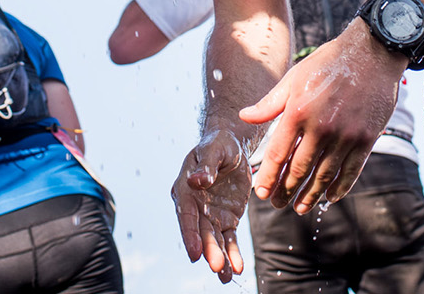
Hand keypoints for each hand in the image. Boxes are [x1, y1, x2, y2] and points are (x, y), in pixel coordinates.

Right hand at [172, 127, 250, 283]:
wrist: (232, 147)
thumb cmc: (218, 145)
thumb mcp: (213, 149)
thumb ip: (206, 166)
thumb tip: (197, 180)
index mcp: (185, 189)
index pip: (187, 216)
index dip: (190, 235)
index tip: (195, 254)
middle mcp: (195, 206)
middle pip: (201, 232)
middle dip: (209, 251)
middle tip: (217, 267)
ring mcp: (210, 215)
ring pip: (215, 240)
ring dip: (221, 258)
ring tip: (227, 277)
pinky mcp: (227, 219)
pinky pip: (229, 239)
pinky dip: (233, 253)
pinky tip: (238, 267)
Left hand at [240, 21, 403, 213]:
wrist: (371, 52)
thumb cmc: (328, 63)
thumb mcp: (294, 78)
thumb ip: (270, 103)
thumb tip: (244, 116)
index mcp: (298, 111)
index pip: (277, 154)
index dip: (268, 177)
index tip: (260, 193)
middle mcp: (321, 127)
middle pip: (299, 170)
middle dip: (285, 191)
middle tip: (277, 205)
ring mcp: (346, 135)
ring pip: (324, 175)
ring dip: (310, 196)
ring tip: (300, 208)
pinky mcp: (367, 138)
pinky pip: (351, 171)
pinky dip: (339, 188)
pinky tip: (330, 197)